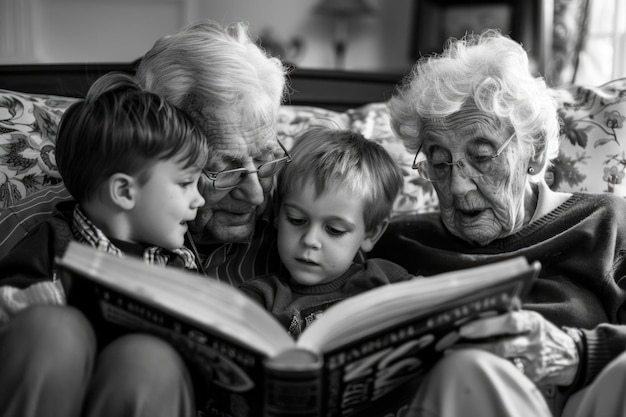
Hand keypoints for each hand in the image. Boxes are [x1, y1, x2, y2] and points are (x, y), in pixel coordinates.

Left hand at [455, 310, 578, 385]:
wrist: (569, 356)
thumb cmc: (539, 332)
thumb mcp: (529, 318)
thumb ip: (507, 314)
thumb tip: (475, 309)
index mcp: (531, 322)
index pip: (509, 321)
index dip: (485, 325)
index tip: (463, 328)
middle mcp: (533, 342)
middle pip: (503, 346)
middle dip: (475, 346)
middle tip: (451, 346)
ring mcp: (534, 362)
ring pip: (503, 363)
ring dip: (479, 360)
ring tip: (455, 357)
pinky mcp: (533, 378)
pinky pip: (509, 375)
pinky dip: (492, 370)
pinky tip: (475, 367)